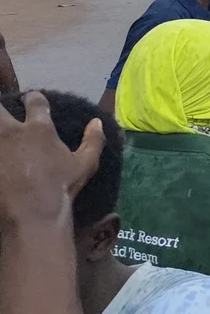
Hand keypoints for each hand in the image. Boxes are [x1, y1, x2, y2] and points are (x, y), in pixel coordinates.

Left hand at [0, 90, 104, 226]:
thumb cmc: (60, 188)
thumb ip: (93, 140)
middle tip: (6, 115)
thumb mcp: (85, 164)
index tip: (31, 100)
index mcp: (39, 128)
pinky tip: (1, 156)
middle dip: (3, 108)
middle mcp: (12, 132)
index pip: (34, 101)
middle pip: (0, 108)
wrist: (31, 214)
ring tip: (3, 136)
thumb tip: (97, 122)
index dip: (33, 98)